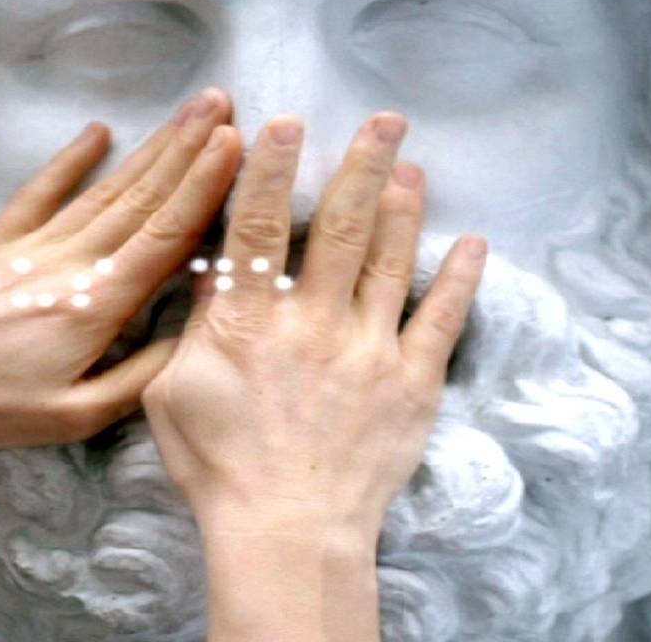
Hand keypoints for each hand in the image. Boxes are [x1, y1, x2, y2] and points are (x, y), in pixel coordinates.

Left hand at [0, 88, 242, 449]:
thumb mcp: (73, 417)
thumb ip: (138, 377)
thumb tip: (193, 338)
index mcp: (96, 305)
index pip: (163, 236)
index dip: (203, 187)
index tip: (235, 143)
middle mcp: (71, 263)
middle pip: (142, 198)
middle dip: (188, 149)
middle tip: (225, 105)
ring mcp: (33, 247)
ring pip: (105, 189)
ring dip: (151, 148)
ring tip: (188, 112)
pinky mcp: (0, 245)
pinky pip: (42, 192)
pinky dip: (71, 159)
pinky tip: (97, 130)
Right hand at [142, 112, 487, 542]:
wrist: (288, 532)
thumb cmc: (221, 466)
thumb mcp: (176, 393)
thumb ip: (196, 325)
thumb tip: (212, 268)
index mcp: (250, 323)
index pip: (261, 228)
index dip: (271, 169)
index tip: (285, 121)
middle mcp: (313, 324)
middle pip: (342, 227)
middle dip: (363, 165)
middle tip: (386, 118)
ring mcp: (369, 350)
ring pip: (392, 260)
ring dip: (404, 207)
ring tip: (412, 164)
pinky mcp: (412, 382)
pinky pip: (441, 319)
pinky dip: (461, 278)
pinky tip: (474, 242)